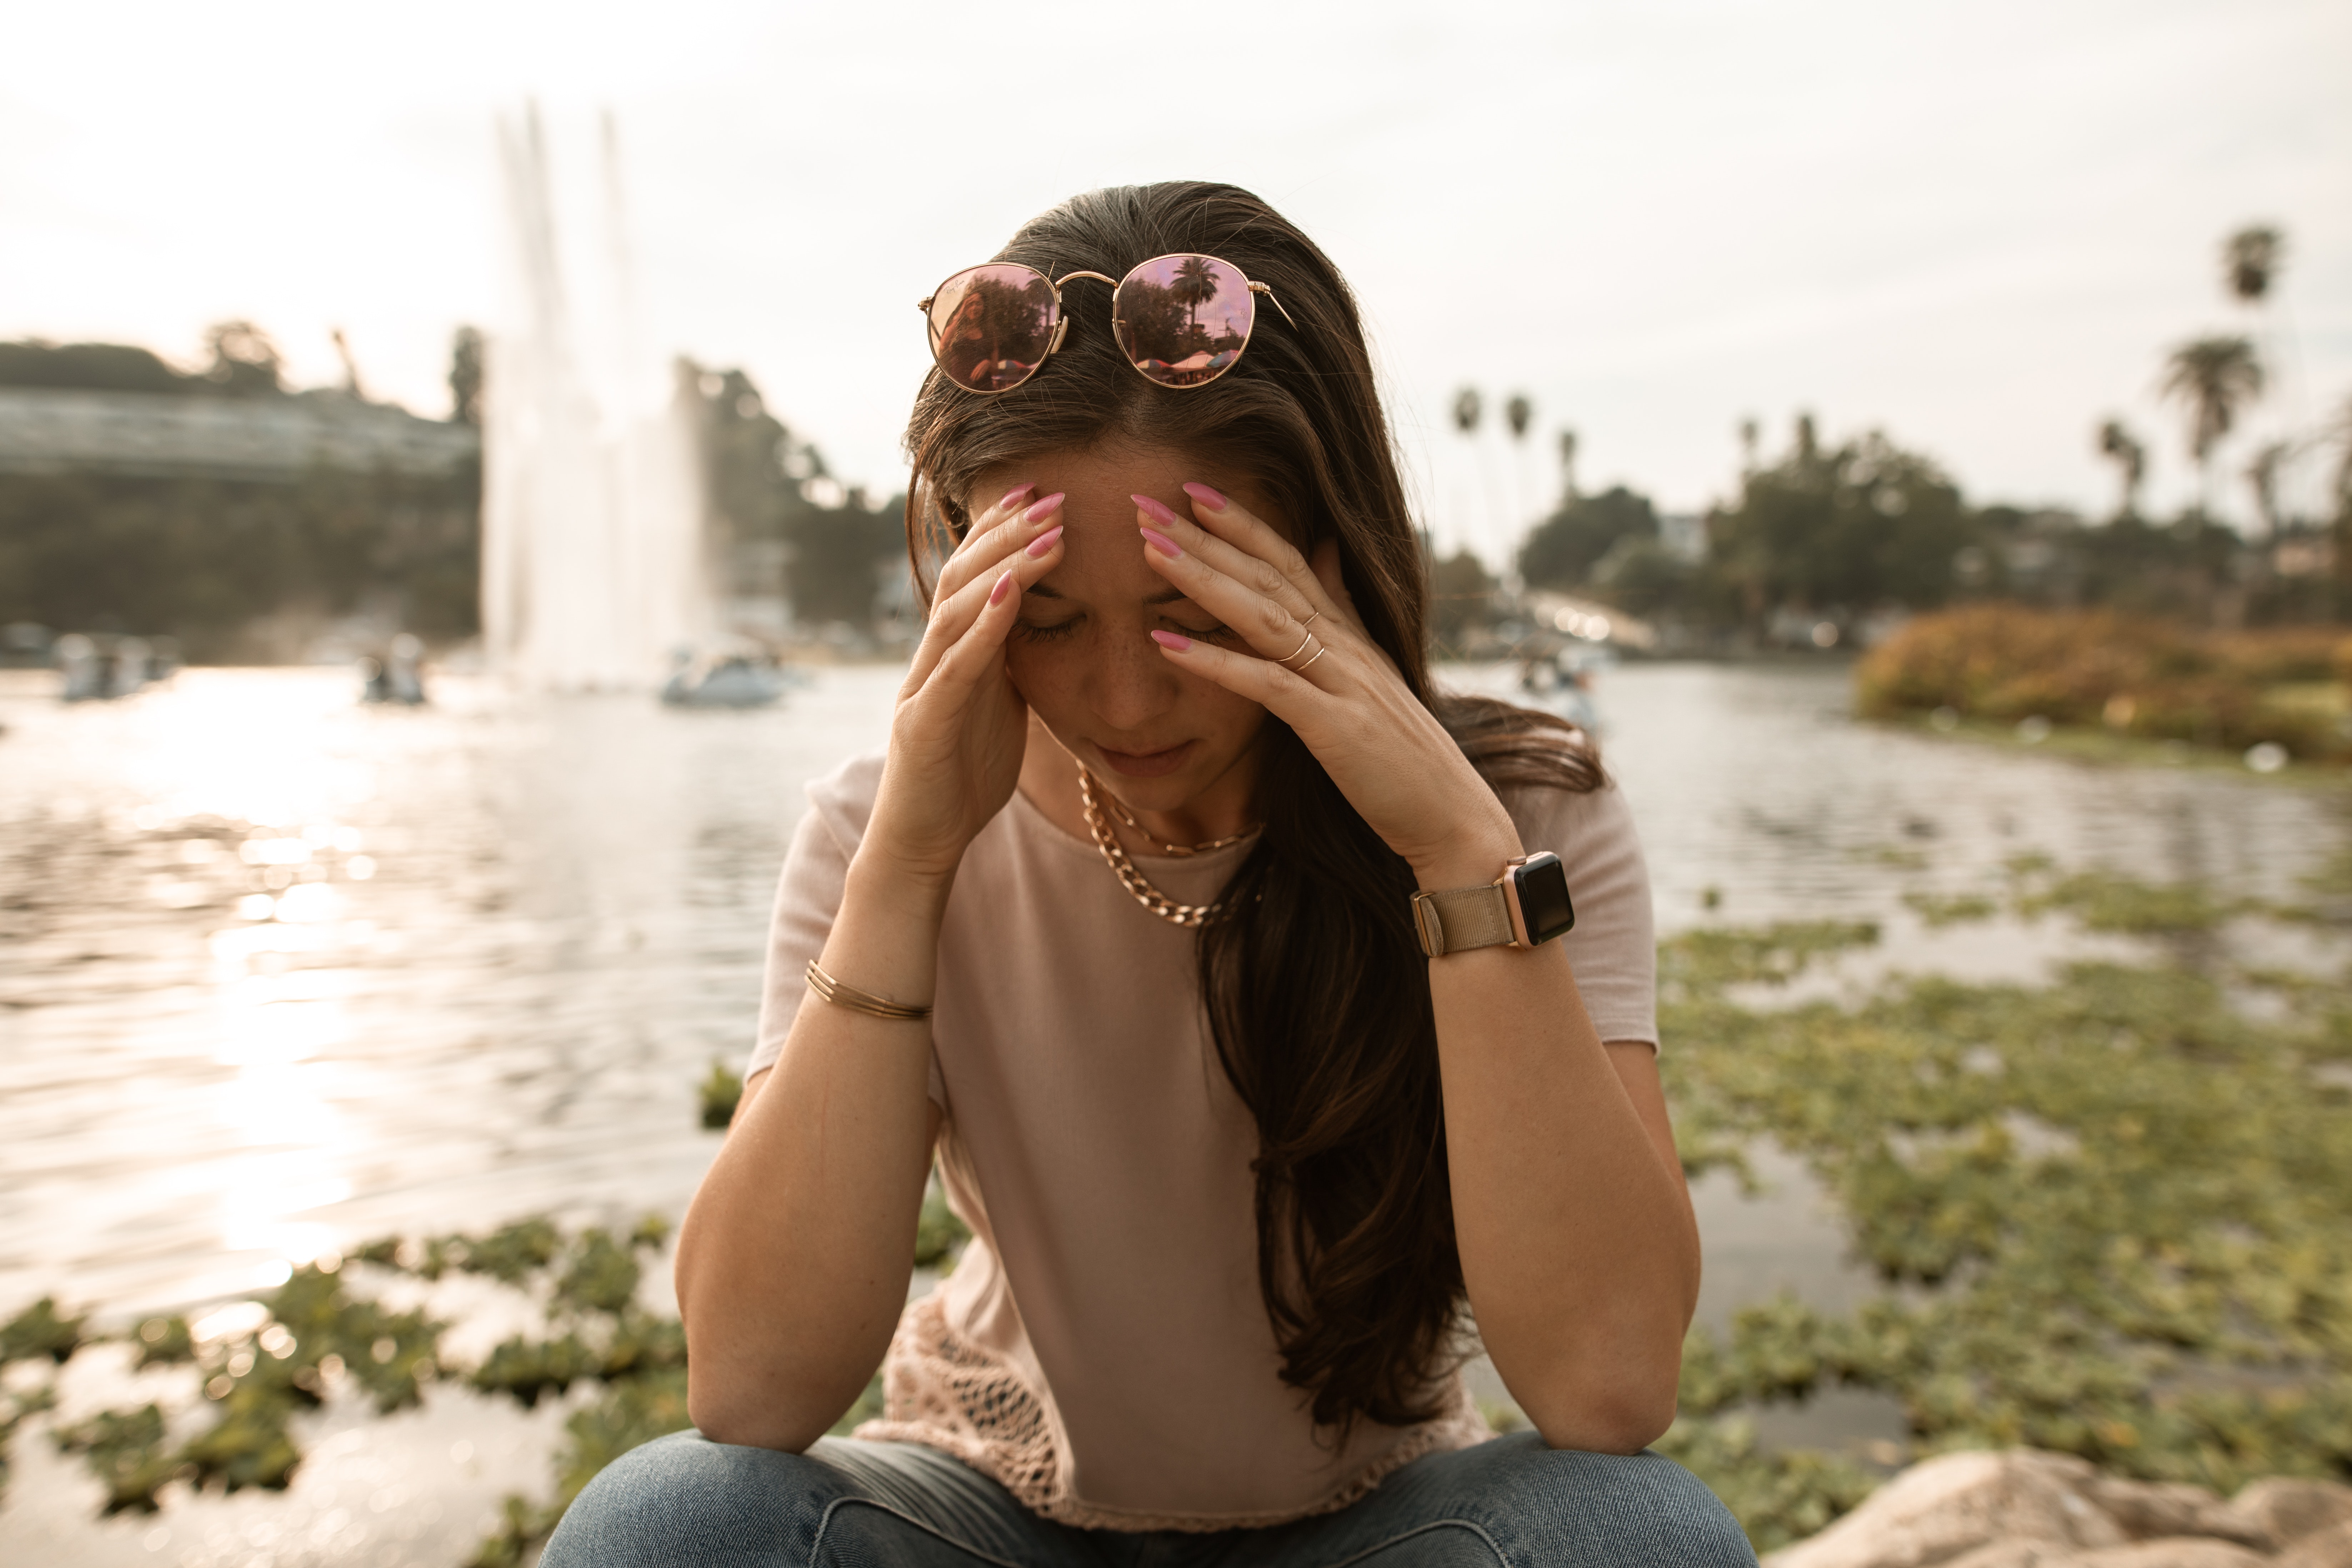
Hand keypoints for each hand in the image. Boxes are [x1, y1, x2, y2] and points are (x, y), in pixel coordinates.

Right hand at [862, 486, 1067, 887]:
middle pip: (963, 577)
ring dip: (1004, 566)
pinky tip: (1010, 593)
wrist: (922, 841)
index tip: (1041, 492)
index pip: (974, 575)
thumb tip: (1042, 623)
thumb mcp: (999, 705)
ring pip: (959, 609)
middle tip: (1051, 494)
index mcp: (954, 653)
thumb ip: (1010, 662)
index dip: (1002, 531)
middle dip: (1006, 533)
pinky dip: (983, 626)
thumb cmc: (962, 776)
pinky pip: (956, 666)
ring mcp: (923, 687)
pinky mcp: (924, 722)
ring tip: (1046, 531)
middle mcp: (932, 658)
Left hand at [1132, 485, 1519, 883]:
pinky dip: (1215, 661)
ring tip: (1150, 549)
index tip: (1191, 490)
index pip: (1289, 561)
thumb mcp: (1373, 670)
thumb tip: (1324, 548)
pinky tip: (1166, 643)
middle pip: (1267, 575)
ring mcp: (1341, 681)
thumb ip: (1344, 609)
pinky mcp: (1334, 726)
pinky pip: (1267, 684)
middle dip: (1206, 536)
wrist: (1451, 814)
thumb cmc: (1404, 755)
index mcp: (1348, 633)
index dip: (1242, 523)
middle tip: (1146, 502)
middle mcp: (1344, 645)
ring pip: (1264, 615)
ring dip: (1203, 579)